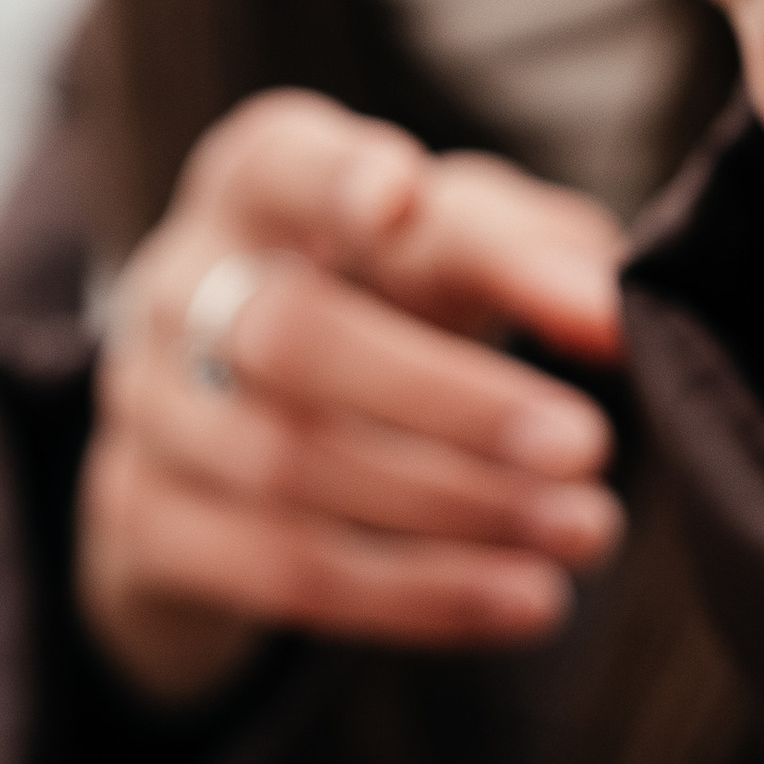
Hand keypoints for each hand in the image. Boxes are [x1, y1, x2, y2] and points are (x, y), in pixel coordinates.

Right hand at [79, 90, 624, 699]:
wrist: (247, 424)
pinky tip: (526, 601)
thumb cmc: (386, 292)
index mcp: (255, 180)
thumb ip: (540, 257)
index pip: (279, 162)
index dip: (333, 179)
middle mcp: (177, 280)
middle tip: (589, 443)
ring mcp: (143, 407)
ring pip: (288, 467)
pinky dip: (417, 596)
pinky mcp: (143, 523)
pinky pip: (278, 573)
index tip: (405, 198)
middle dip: (449, 397)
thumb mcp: (456, 246)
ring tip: (588, 531)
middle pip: (292, 334)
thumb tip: (620, 317)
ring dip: (457, 509)